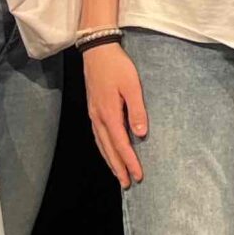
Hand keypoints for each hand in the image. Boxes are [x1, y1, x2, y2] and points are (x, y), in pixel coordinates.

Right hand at [83, 41, 148, 184]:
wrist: (97, 51)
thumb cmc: (117, 66)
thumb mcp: (132, 86)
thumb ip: (136, 110)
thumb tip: (140, 133)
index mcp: (109, 113)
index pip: (121, 144)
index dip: (129, 161)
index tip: (138, 175)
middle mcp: (98, 118)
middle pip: (108, 149)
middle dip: (118, 167)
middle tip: (127, 184)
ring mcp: (93, 114)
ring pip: (101, 144)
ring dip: (110, 160)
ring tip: (118, 174)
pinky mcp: (93, 109)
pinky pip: (98, 136)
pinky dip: (104, 148)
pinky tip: (108, 151)